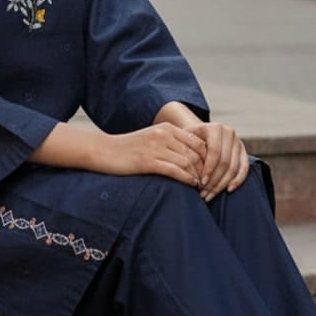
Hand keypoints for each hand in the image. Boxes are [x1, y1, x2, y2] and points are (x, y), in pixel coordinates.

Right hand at [92, 123, 206, 186]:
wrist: (103, 151)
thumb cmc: (128, 148)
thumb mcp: (152, 139)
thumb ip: (171, 143)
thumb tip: (192, 158)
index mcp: (166, 128)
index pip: (198, 142)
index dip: (209, 157)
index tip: (211, 171)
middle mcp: (163, 134)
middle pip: (195, 152)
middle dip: (206, 169)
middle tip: (211, 183)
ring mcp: (155, 147)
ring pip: (187, 162)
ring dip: (198, 176)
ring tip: (202, 187)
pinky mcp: (147, 161)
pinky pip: (174, 170)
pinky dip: (186, 179)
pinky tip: (191, 186)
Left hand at [185, 122, 248, 200]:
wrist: (200, 135)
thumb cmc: (189, 140)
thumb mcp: (185, 141)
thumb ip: (186, 150)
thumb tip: (187, 169)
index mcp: (215, 128)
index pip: (214, 152)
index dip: (208, 169)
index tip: (200, 183)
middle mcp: (229, 133)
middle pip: (225, 162)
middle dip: (214, 181)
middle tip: (204, 194)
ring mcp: (238, 142)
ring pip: (234, 168)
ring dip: (222, 184)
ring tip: (210, 195)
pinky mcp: (243, 152)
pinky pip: (244, 168)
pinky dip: (238, 180)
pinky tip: (228, 190)